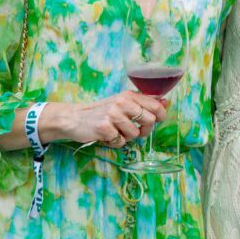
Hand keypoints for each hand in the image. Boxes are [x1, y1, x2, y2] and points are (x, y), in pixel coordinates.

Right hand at [43, 92, 167, 147]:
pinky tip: (106, 136)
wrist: (73, 118)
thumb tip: (165, 102)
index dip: (161, 116)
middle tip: (134, 131)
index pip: (156, 105)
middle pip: (150, 120)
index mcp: (129, 95)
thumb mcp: (122, 102)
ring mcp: (113, 114)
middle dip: (145, 130)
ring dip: (126, 137)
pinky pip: (120, 142)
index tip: (158, 121)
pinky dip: (115, 143)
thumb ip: (142, 103)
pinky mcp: (104, 127)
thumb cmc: (102, 112)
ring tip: (115, 132)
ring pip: (134, 134)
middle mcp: (122, 102)